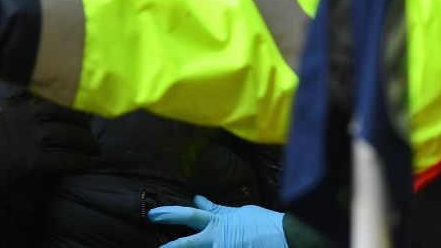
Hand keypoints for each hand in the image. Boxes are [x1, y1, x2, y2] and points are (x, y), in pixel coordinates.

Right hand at [0, 93, 99, 199]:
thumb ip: (18, 103)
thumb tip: (42, 97)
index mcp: (14, 104)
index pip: (49, 94)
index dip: (70, 100)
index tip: (82, 106)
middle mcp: (22, 116)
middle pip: (63, 111)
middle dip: (82, 121)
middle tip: (91, 131)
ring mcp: (27, 137)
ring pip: (67, 134)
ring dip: (86, 142)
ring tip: (94, 149)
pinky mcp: (31, 160)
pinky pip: (64, 158)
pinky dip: (80, 162)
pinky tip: (87, 165)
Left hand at [149, 195, 287, 247]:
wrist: (287, 238)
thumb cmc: (263, 224)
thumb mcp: (237, 214)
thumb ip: (216, 210)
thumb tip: (198, 199)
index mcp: (218, 225)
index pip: (189, 216)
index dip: (170, 214)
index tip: (153, 214)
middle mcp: (218, 242)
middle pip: (188, 245)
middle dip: (170, 247)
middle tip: (157, 247)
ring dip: (186, 247)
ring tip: (169, 247)